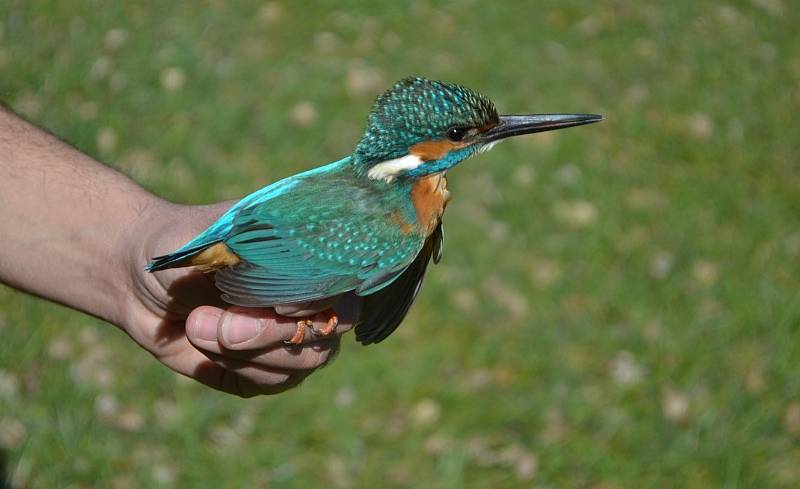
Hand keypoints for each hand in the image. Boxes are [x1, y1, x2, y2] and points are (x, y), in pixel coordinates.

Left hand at [120, 199, 360, 396]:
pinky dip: (234, 367)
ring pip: (299, 366)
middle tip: (211, 322)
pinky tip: (202, 340)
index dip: (321, 304)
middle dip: (267, 335)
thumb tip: (290, 278)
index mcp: (312, 261)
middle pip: (326, 338)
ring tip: (195, 324)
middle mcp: (311, 303)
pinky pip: (269, 383)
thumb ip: (252, 258)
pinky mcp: (264, 370)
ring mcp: (290, 340)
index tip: (279, 303)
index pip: (347, 290)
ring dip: (241, 351)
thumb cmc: (181, 243)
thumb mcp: (215, 240)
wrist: (135, 275)